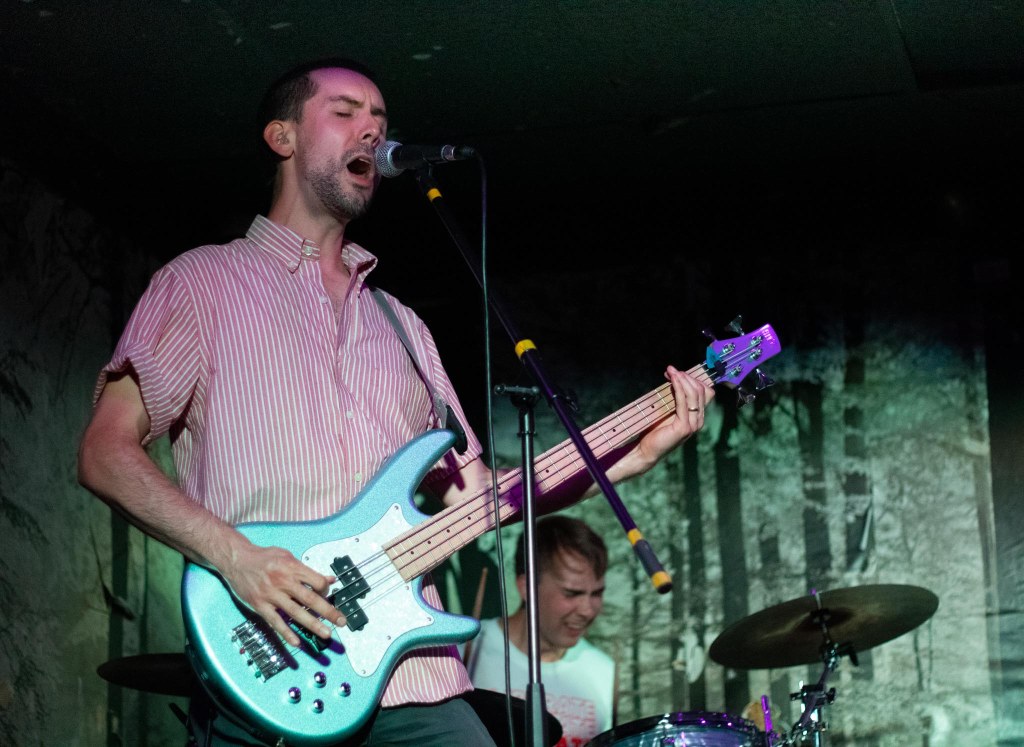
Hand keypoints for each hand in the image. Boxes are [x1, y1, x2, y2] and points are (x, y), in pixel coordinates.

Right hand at [220, 541, 344, 646]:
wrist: (237, 559)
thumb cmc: (264, 557)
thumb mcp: (288, 556)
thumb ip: (308, 570)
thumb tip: (330, 579)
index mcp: (292, 567)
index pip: (317, 582)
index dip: (325, 590)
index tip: (326, 594)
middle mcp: (283, 581)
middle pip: (310, 599)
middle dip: (328, 612)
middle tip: (341, 622)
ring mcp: (271, 595)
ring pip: (296, 613)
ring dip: (313, 624)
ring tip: (326, 634)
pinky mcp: (260, 605)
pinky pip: (275, 622)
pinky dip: (286, 633)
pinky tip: (297, 642)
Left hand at [631, 365, 714, 471]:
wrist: (647, 450)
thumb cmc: (655, 430)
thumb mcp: (668, 411)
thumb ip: (675, 398)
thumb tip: (675, 377)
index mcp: (697, 416)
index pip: (705, 392)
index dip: (693, 379)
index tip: (675, 372)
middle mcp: (699, 420)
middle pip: (701, 390)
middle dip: (686, 377)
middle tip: (671, 370)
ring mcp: (693, 424)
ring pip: (694, 394)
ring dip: (683, 380)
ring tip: (671, 371)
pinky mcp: (684, 427)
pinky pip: (684, 402)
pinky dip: (679, 388)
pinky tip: (672, 380)